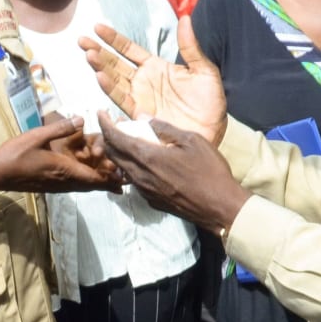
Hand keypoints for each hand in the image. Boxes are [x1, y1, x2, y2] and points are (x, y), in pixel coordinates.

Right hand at [0, 116, 119, 192]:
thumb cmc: (16, 154)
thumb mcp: (38, 136)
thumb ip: (61, 128)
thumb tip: (82, 119)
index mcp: (64, 170)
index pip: (94, 178)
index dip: (110, 178)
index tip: (123, 176)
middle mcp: (64, 181)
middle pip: (91, 186)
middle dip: (107, 183)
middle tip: (123, 182)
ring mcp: (56, 186)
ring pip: (82, 187)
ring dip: (96, 184)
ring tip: (110, 182)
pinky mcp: (49, 187)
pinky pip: (73, 186)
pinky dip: (84, 183)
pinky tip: (85, 177)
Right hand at [80, 17, 227, 144]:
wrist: (212, 132)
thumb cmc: (210, 103)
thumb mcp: (204, 71)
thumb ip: (191, 47)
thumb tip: (186, 18)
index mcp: (156, 67)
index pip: (129, 49)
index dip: (113, 39)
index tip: (97, 27)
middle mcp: (143, 81)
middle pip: (115, 63)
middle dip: (98, 51)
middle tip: (82, 41)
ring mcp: (139, 98)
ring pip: (114, 79)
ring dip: (100, 67)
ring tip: (89, 54)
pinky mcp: (139, 115)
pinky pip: (122, 99)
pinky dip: (110, 89)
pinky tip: (101, 77)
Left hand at [95, 113, 250, 232]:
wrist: (219, 208)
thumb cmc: (210, 171)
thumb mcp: (191, 140)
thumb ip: (164, 128)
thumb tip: (142, 117)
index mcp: (147, 157)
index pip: (115, 138)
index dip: (105, 124)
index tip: (101, 113)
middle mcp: (139, 176)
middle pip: (113, 154)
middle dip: (109, 137)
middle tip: (116, 125)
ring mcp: (143, 191)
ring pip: (121, 168)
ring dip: (120, 153)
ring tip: (130, 141)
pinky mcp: (151, 201)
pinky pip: (133, 180)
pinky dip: (131, 167)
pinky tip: (144, 162)